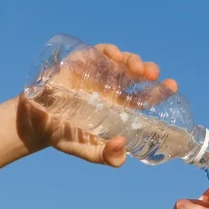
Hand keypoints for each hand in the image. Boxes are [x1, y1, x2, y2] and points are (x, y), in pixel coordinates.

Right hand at [15, 44, 178, 167]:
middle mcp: (111, 88)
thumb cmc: (66, 137)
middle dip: (148, 71)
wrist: (36, 125)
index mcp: (118, 107)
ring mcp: (96, 74)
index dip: (159, 91)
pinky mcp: (80, 63)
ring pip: (121, 61)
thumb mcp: (89, 151)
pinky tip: (116, 57)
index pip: (144, 96)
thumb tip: (121, 145)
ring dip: (133, 60)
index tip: (172, 86)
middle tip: (154, 76)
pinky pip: (99, 52)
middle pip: (136, 75)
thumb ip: (106, 156)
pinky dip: (109, 51)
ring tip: (137, 68)